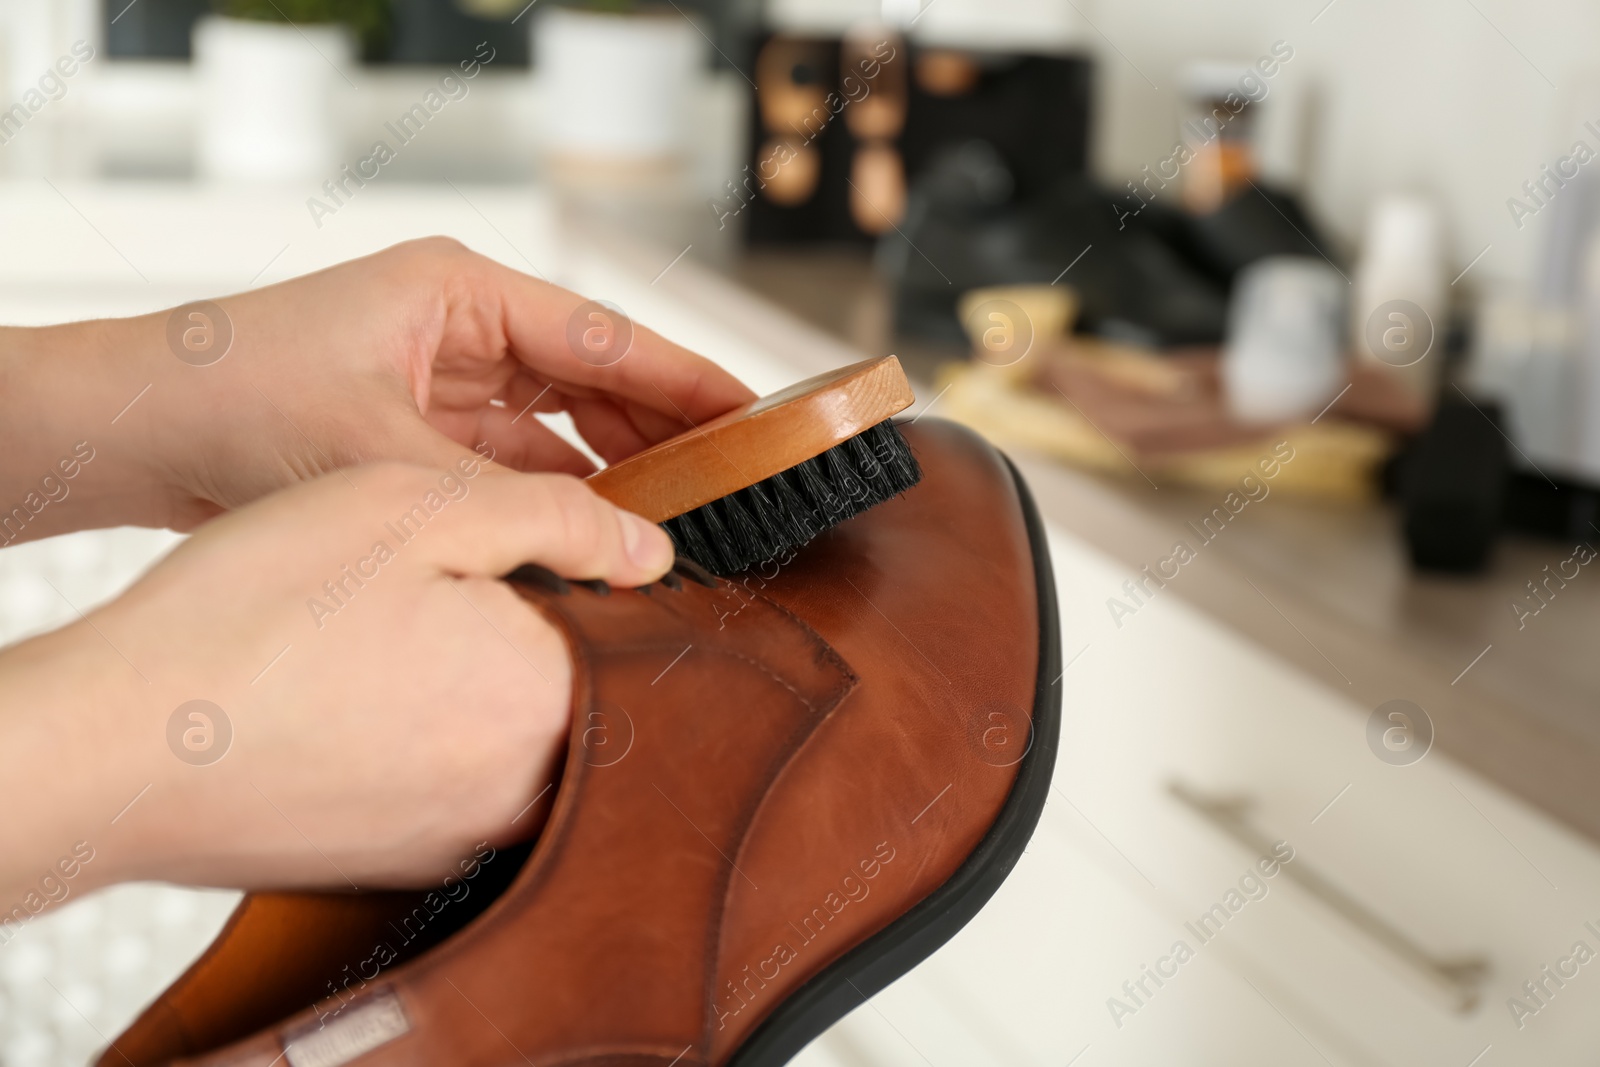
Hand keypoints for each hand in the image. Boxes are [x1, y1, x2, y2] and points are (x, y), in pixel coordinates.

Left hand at [0, 237, 754, 537]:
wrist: (132, 433)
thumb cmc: (239, 404)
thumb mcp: (390, 455)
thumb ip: (515, 503)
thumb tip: (625, 548)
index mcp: (462, 292)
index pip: (605, 336)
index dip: (687, 379)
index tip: (757, 415)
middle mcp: (462, 328)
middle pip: (594, 379)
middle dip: (663, 431)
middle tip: (739, 483)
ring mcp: (442, 381)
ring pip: (559, 427)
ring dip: (612, 471)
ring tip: (684, 520)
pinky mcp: (420, 431)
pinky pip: (514, 465)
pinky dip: (554, 498)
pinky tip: (598, 540)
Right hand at [0, 460, 671, 896]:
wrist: (110, 751)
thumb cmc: (246, 621)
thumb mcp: (408, 508)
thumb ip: (552, 517)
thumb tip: (646, 546)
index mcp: (545, 695)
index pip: (622, 624)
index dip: (565, 572)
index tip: (496, 555)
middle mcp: (526, 787)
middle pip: (573, 687)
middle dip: (518, 633)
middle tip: (417, 598)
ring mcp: (468, 837)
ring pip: (516, 739)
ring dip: (469, 689)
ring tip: (377, 647)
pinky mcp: (410, 863)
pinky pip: (458, 788)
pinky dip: (426, 742)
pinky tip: (357, 705)